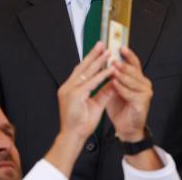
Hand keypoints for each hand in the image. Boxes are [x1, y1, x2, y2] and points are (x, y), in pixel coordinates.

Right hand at [45, 42, 115, 177]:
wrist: (73, 136)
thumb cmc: (81, 123)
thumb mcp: (95, 104)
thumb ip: (104, 92)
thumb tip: (114, 82)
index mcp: (70, 88)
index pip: (80, 70)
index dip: (90, 60)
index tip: (99, 51)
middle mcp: (68, 87)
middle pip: (82, 67)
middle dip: (93, 55)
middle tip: (102, 44)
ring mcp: (70, 90)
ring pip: (87, 72)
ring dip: (99, 61)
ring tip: (108, 53)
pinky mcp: (75, 95)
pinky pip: (91, 82)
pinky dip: (102, 75)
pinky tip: (110, 70)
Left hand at [107, 46, 152, 141]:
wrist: (126, 127)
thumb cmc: (120, 108)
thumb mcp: (114, 88)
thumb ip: (112, 76)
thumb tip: (103, 62)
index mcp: (138, 78)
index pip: (134, 63)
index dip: (128, 54)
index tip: (120, 46)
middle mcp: (144, 83)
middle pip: (134, 70)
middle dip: (123, 63)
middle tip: (113, 58)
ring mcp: (145, 93)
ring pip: (133, 80)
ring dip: (122, 75)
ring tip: (112, 69)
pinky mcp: (142, 103)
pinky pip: (131, 93)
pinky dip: (122, 89)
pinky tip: (114, 84)